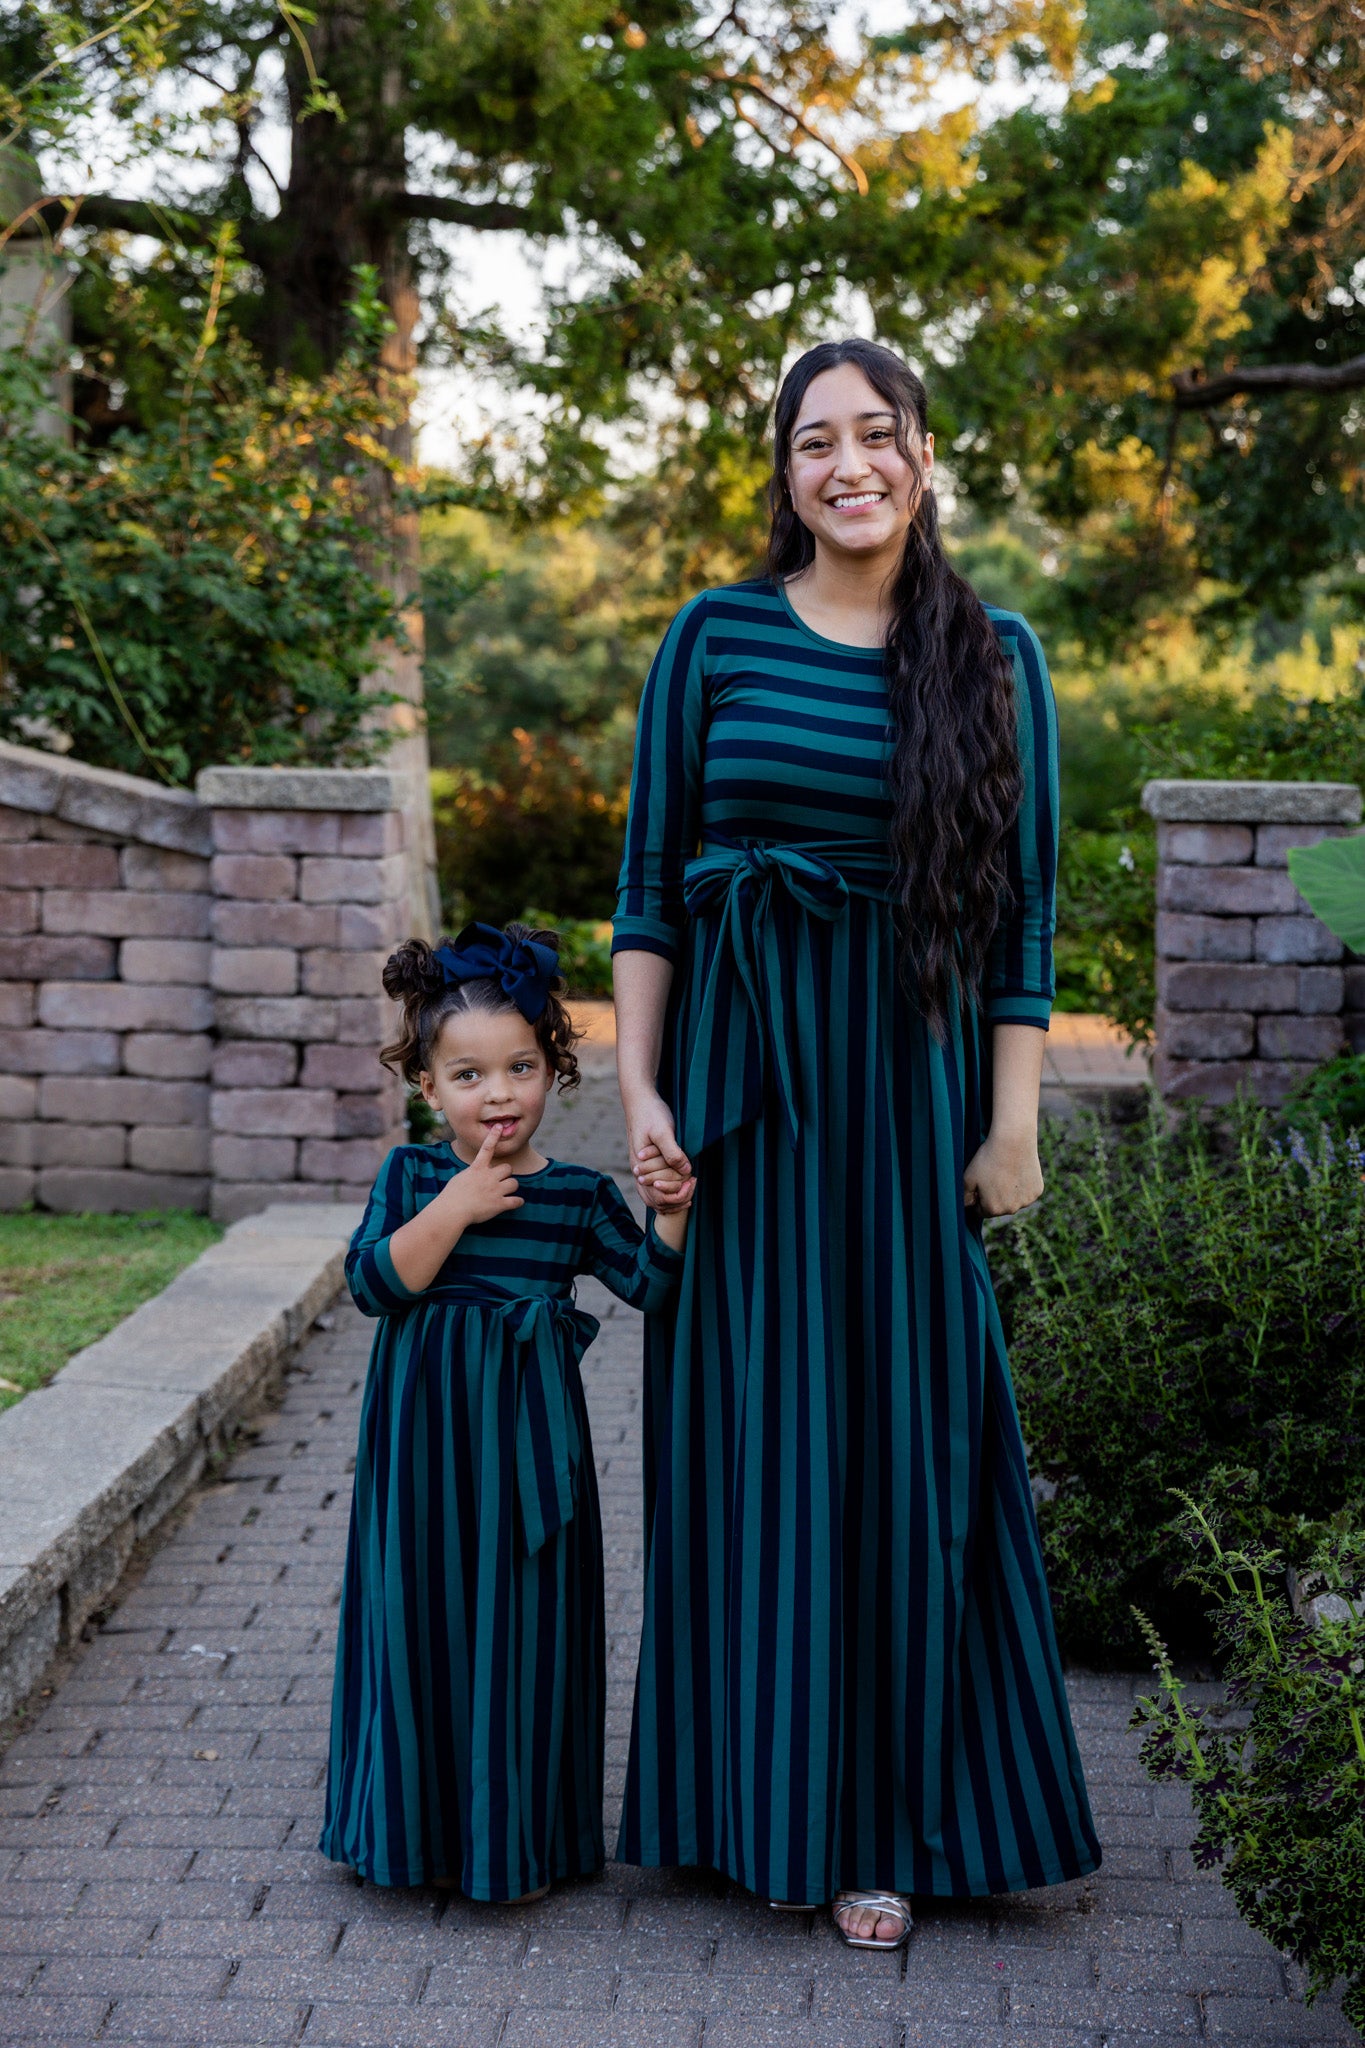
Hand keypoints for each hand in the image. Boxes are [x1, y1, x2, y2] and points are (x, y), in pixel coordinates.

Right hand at [447, 1127, 524, 1225]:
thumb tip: (477, 1172)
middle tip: (500, 1180)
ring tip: (505, 1193)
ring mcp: (495, 1190)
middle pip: (508, 1168)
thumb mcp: (460, 1178)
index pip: (487, 1148)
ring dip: (511, 1187)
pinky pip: (517, 1201)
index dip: (493, 1136)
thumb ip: (472, 1173)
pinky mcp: (499, 1204)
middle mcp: (488, 1177)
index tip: (499, 1126)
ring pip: (514, 1183)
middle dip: (505, 1174)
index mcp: (477, 1169)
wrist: (452, 1211)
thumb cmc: (452, 1196)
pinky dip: (518, 1202)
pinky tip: (516, 1202)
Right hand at [624, 1089, 692, 1212]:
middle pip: (656, 1200)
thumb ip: (673, 1152)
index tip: (693, 1181)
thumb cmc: (651, 1114)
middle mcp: (638, 1171)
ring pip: (654, 1197)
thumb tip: (686, 1171)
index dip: (678, 1194)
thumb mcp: (663, 1131)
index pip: (658, 1195)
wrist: (640, 1101)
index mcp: (640, 1166)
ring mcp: (641, 1169)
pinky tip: (680, 1185)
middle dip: (677, 1199)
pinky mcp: (647, 1164)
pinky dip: (667, 1192)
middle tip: (694, 1183)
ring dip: (672, 1198)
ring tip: (689, 1189)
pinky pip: (653, 1188)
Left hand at [963, 1129, 1043, 1218]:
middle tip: (993, 1175)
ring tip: (1005, 1172)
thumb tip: (966, 1206)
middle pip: (999, 1207)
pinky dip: (1022, 1186)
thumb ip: (964, 1197)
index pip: (981, 1211)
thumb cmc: (988, 1159)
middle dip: (994, 1196)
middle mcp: (1011, 1210)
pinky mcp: (1037, 1191)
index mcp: (993, 1209)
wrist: (1013, 1141)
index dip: (978, 1197)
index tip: (980, 1183)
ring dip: (1009, 1193)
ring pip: (1014, 1200)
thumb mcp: (967, 1178)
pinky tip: (1018, 1171)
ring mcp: (1026, 1201)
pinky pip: (1026, 1192)